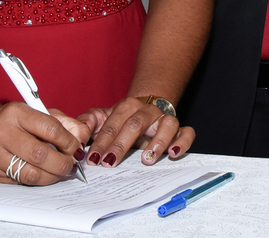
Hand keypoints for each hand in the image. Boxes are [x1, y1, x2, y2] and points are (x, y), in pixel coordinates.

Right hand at [0, 102, 89, 184]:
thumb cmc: (13, 120)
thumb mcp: (37, 112)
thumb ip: (63, 123)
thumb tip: (81, 138)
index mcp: (16, 113)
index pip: (50, 129)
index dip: (69, 141)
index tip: (76, 148)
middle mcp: (2, 132)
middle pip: (41, 155)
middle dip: (62, 163)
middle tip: (71, 165)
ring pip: (30, 174)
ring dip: (51, 177)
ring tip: (60, 172)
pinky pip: (19, 182)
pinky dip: (36, 181)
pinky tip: (43, 175)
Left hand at [79, 97, 194, 167]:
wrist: (146, 107)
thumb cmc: (122, 118)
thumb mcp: (104, 117)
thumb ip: (90, 120)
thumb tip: (80, 128)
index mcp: (127, 106)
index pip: (113, 124)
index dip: (102, 141)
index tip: (93, 158)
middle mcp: (148, 110)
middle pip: (135, 124)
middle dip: (121, 145)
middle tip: (110, 162)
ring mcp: (165, 119)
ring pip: (167, 124)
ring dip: (157, 142)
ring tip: (146, 159)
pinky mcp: (180, 129)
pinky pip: (187, 132)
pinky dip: (183, 141)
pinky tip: (174, 153)